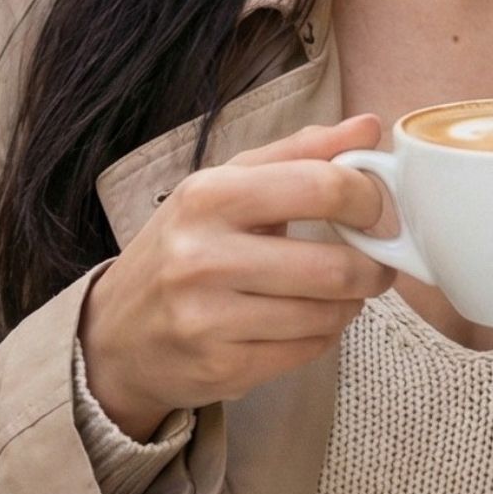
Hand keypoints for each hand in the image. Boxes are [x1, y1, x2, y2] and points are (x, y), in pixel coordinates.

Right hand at [77, 114, 396, 440]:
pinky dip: (323, 334)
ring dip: (350, 302)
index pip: (320, 186)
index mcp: (209, 196)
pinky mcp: (222, 367)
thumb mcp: (226, 185)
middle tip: (376, 261)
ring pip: (327, 314)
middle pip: (333, 265)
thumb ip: (301, 153)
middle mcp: (203, 256)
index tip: (373, 206)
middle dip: (372, 265)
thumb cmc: (183, 246)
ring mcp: (209, 318)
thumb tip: (369, 126)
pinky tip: (308, 319)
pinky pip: (308, 351)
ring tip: (340, 290)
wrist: (116, 334)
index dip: (366, 197)